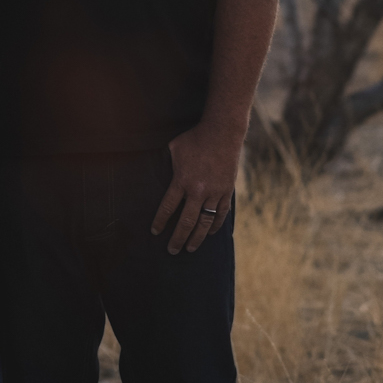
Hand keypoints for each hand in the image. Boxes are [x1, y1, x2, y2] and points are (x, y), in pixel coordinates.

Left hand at [153, 120, 243, 254]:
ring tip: (190, 248)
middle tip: (172, 250)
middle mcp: (197, 190)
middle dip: (178, 238)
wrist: (222, 132)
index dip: (160, 221)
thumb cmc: (195, 139)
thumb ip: (166, 164)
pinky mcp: (226, 191)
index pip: (167, 207)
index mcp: (181, 180)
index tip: (155, 232)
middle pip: (186, 221)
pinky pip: (221, 213)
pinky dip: (215, 225)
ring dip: (196, 237)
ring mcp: (214, 192)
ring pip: (204, 222)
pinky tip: (210, 233)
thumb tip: (157, 173)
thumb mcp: (174, 149)